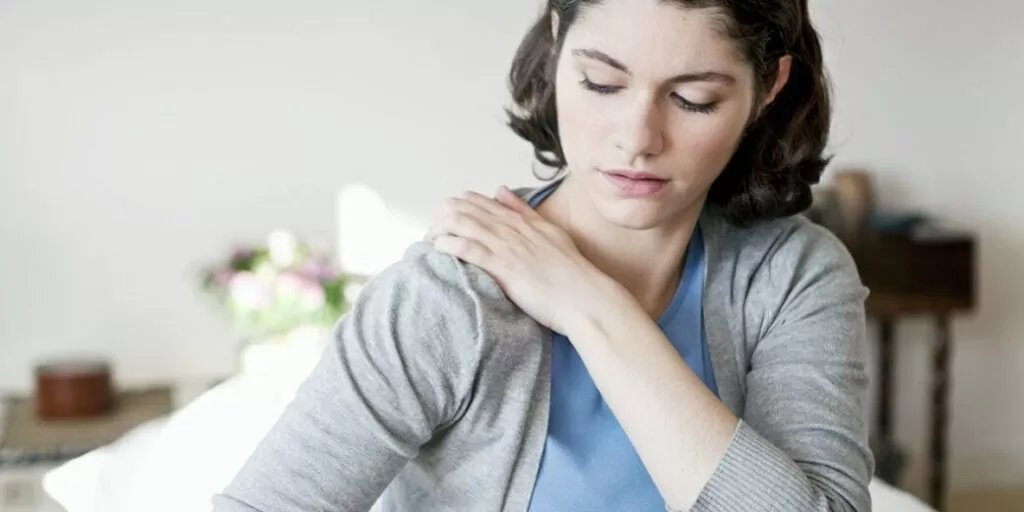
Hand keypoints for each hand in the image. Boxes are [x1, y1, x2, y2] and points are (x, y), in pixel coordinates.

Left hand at [427, 186, 622, 335]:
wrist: (585, 298)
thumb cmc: (572, 273)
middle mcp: (512, 229)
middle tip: (432, 231)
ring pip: (464, 225)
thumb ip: (524, 211)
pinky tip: (438, 247)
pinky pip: (470, 249)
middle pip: (467, 209)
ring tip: (429, 239)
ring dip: (441, 229)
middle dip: (444, 217)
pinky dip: (450, 245)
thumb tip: (500, 190)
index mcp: (523, 222)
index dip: (459, 206)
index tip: (447, 217)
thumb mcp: (550, 232)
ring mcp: (508, 247)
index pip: (481, 202)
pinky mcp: (504, 267)